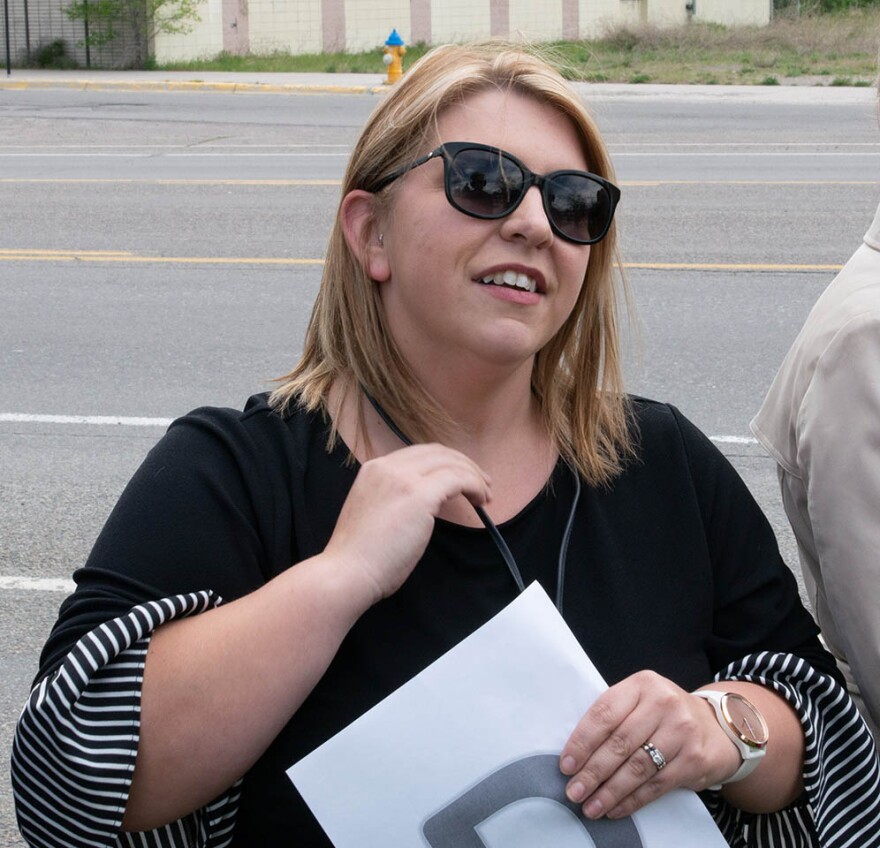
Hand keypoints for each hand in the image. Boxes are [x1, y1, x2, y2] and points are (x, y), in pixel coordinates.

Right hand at [324, 443, 491, 602]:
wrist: (346, 572)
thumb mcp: (375, 514)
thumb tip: (425, 506)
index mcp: (374, 469)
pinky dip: (474, 485)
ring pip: (450, 462)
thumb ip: (396, 500)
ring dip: (473, 474)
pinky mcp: (419, 495)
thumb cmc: (359, 558)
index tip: (460, 479)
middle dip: (463, 464)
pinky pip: (458, 478)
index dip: (444, 462)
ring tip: (486, 494)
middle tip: (482, 483)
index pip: (418, 454)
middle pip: (437, 452)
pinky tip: (481, 501)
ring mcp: (403, 478)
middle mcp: (387, 466)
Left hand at [559, 671, 740, 818]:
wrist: (716, 726)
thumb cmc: (664, 714)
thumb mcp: (640, 701)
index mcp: (641, 684)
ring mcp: (682, 730)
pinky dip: (633, 800)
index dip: (582, 742)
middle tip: (574, 792)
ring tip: (591, 806)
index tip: (566, 765)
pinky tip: (616, 808)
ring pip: (637, 767)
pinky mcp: (695, 758)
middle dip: (592, 772)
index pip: (604, 713)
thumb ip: (613, 717)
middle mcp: (663, 703)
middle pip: (619, 743)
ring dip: (610, 791)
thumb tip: (576, 753)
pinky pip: (657, 784)